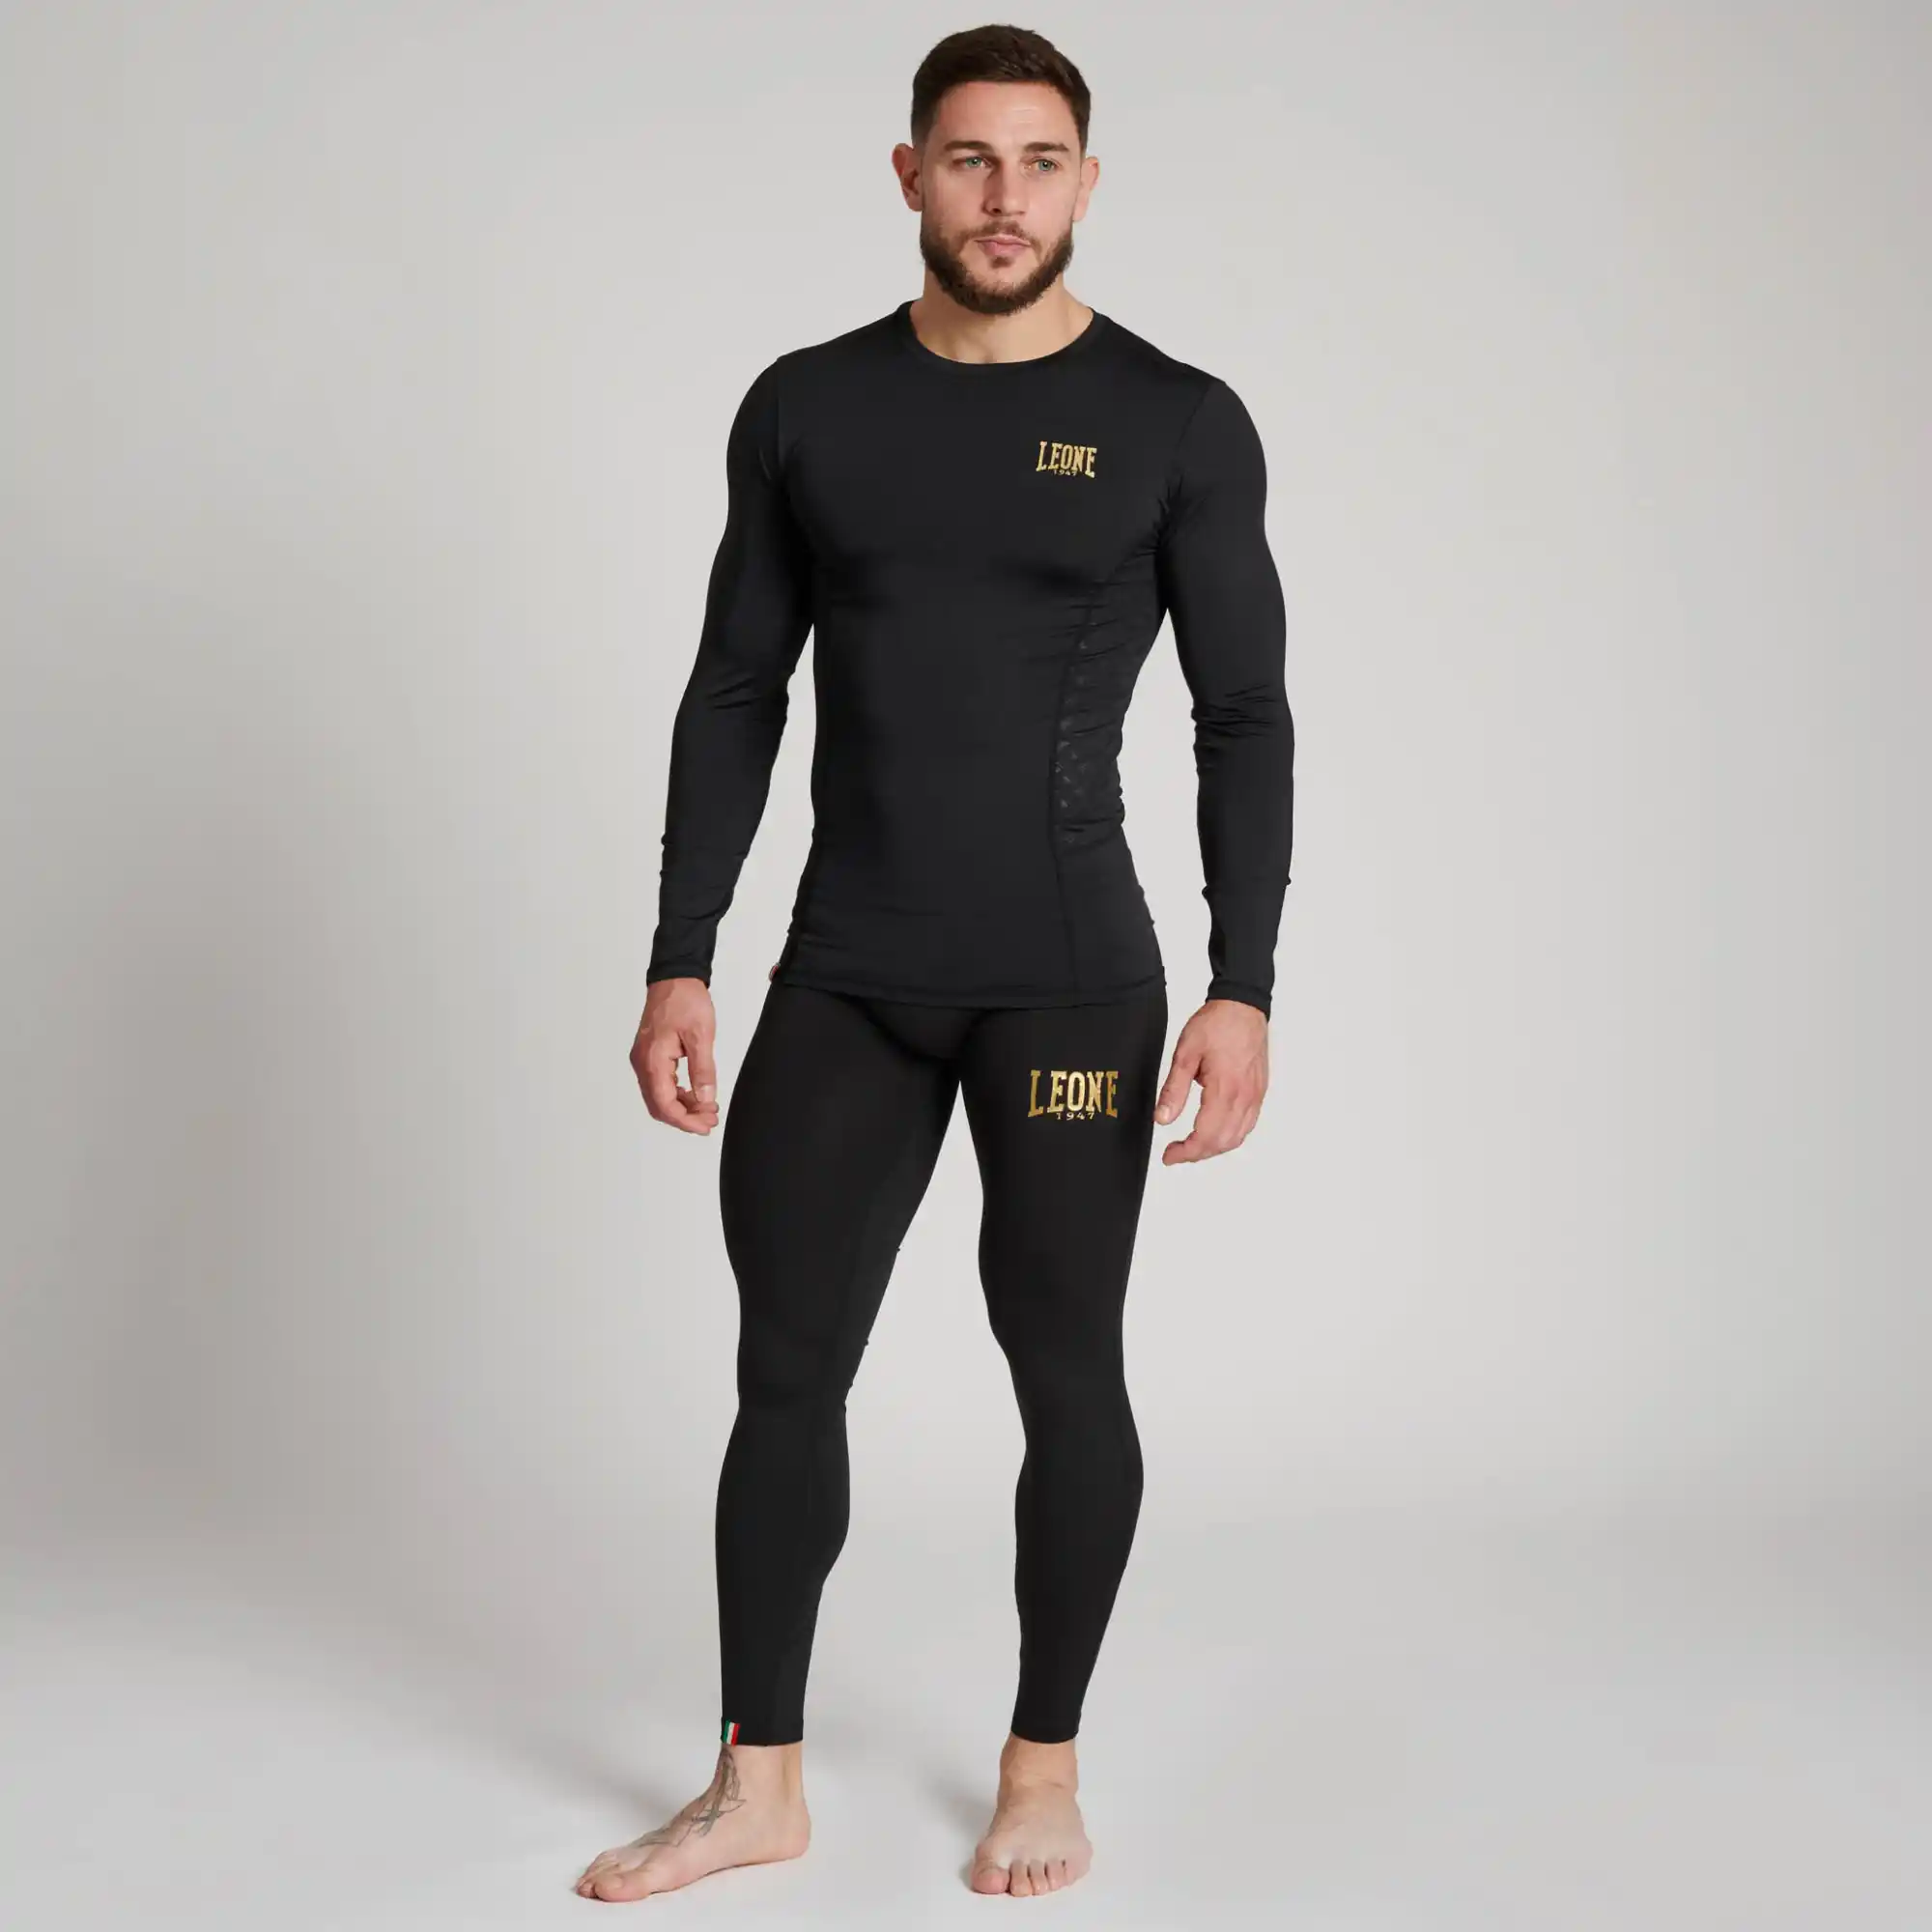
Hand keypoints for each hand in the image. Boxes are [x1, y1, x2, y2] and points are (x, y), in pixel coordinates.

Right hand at [631, 977, 722, 1133]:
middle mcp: (642, 1063)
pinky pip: (660, 1084)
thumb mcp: (701, 1035)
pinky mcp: (649, 1055)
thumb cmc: (685, 1000)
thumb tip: (705, 1099)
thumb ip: (703, 1070)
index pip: (664, 1104)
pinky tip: (695, 1095)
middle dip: (684, 1118)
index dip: (685, 1120)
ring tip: (707, 1109)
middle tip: (710, 1121)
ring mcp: (644, 1059)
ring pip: (658, 1096)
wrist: (674, 977)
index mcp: (652, 1059)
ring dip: (682, 1107)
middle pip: (658, 1105)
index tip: (706, 1126)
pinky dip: (677, 1094)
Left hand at [1153, 998, 1268, 1163]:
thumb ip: (1174, 1089)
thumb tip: (1162, 1119)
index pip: (1206, 1136)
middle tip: (1175, 1152)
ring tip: (1192, 1145)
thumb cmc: (1216, 1023)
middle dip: (1197, 1154)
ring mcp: (1256, 1095)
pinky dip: (1230, 1136)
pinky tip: (1215, 1132)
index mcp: (1226, 1089)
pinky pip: (1248, 1124)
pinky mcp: (1260, 1091)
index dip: (1186, 1152)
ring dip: (1214, 1148)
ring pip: (1238, 1137)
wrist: (1243, 1005)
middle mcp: (1245, 1096)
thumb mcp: (1185, 1053)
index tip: (1169, 1156)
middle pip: (1223, 1142)